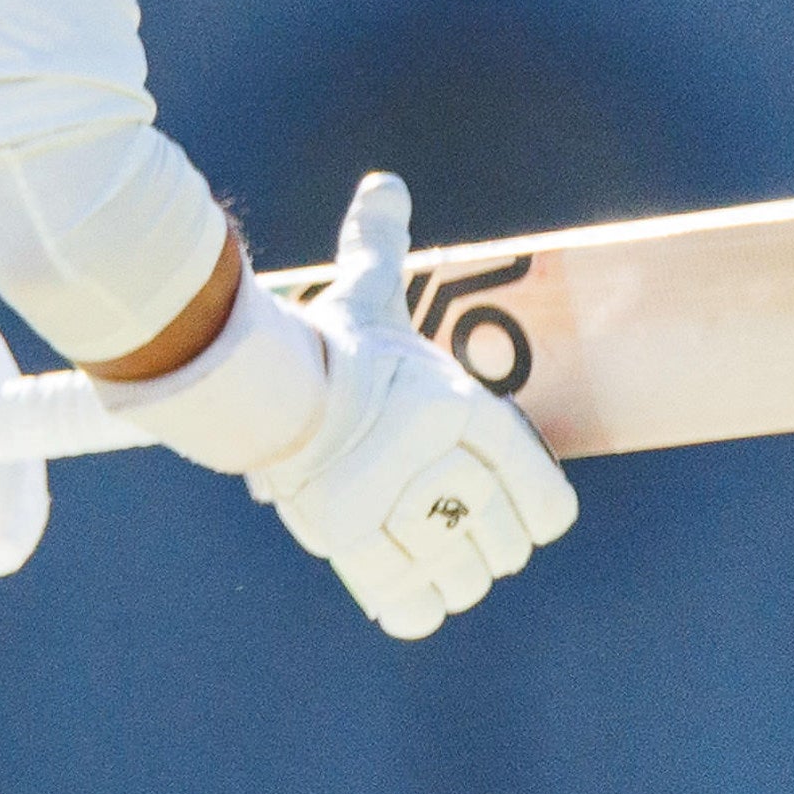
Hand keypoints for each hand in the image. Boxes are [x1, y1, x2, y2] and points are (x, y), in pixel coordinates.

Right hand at [245, 174, 575, 640]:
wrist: (245, 380)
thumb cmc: (320, 347)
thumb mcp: (364, 295)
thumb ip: (380, 245)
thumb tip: (382, 185)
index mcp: (462, 404)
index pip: (548, 505)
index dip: (533, 516)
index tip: (505, 509)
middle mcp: (438, 453)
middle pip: (501, 547)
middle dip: (482, 546)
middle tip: (448, 526)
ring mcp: (392, 499)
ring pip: (460, 580)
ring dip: (448, 578)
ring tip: (424, 553)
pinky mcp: (346, 543)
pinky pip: (411, 608)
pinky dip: (413, 608)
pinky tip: (404, 589)